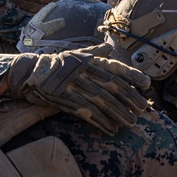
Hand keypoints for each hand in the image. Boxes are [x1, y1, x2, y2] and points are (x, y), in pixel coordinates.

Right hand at [5, 44, 150, 134]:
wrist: (30, 73)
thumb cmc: (55, 64)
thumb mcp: (75, 54)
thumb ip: (94, 53)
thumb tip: (108, 47)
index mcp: (89, 60)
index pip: (115, 67)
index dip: (132, 75)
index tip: (147, 84)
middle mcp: (83, 71)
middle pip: (112, 86)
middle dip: (130, 98)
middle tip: (143, 109)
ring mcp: (73, 84)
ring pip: (102, 100)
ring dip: (118, 112)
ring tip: (131, 122)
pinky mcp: (64, 98)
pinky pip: (86, 111)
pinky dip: (101, 121)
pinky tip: (111, 129)